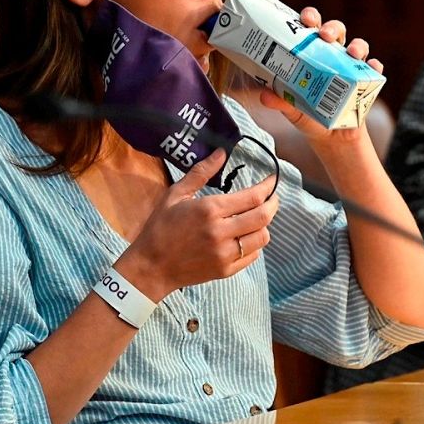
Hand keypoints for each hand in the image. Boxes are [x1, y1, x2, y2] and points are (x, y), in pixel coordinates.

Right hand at [115, 148, 279, 301]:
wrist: (151, 267)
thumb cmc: (160, 227)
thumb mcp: (176, 194)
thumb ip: (201, 173)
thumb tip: (221, 153)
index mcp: (209, 209)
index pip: (252, 197)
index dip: (268, 187)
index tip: (272, 181)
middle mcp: (221, 232)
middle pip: (263, 216)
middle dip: (273, 204)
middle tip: (272, 197)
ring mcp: (225, 254)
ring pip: (262, 237)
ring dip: (265, 225)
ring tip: (258, 217)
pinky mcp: (226, 270)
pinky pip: (253, 255)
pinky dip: (254, 244)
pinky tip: (246, 236)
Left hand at [256, 6, 381, 148]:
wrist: (329, 135)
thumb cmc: (308, 113)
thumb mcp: (292, 108)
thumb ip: (280, 101)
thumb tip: (265, 96)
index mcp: (312, 53)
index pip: (311, 28)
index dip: (310, 18)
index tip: (307, 19)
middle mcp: (333, 55)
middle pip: (336, 31)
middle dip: (332, 28)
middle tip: (325, 35)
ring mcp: (351, 66)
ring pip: (358, 46)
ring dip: (357, 45)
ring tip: (352, 53)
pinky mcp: (366, 81)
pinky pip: (373, 69)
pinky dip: (374, 66)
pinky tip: (371, 67)